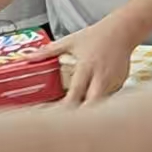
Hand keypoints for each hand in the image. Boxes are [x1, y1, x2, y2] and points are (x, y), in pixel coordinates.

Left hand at [20, 20, 136, 104]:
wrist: (123, 30)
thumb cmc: (97, 35)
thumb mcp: (70, 41)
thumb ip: (48, 51)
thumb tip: (28, 58)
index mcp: (87, 67)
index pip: (75, 93)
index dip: (65, 107)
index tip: (54, 115)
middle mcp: (101, 76)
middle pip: (92, 104)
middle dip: (80, 115)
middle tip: (66, 121)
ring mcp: (113, 80)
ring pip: (101, 103)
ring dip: (89, 109)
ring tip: (77, 114)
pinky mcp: (121, 82)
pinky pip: (109, 97)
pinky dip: (98, 101)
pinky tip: (90, 100)